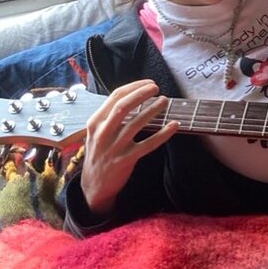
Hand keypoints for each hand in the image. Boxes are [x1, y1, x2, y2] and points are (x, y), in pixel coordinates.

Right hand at [80, 79, 178, 215]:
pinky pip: (148, 144)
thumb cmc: (99, 153)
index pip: (115, 97)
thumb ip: (110, 116)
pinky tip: (174, 125)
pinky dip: (163, 134)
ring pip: (136, 124)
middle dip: (141, 94)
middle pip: (123, 107)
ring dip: (152, 110)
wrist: (93, 185)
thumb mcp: (97, 132)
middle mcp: (102, 133)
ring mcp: (114, 147)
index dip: (134, 87)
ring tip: (164, 101)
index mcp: (95, 122)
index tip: (149, 83)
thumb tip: (134, 95)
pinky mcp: (126, 160)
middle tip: (156, 88)